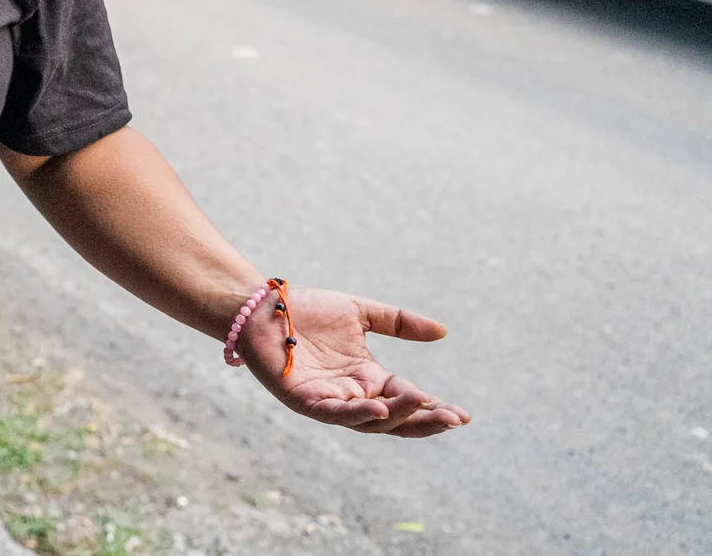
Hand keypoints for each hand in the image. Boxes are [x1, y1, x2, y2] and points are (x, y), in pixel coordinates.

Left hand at [239, 285, 470, 437]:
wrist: (261, 304)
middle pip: (395, 418)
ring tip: (424, 405)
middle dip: (425, 421)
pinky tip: (378, 409)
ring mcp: (328, 400)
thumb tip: (442, 331)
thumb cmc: (305, 310)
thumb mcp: (359, 312)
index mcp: (367, 377)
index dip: (434, 408)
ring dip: (398, 415)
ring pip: (369, 421)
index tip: (463, 415)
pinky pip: (334, 413)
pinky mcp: (303, 400)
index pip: (407, 398)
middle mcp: (352, 394)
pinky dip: (356, 414)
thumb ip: (398, 322)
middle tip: (453, 419)